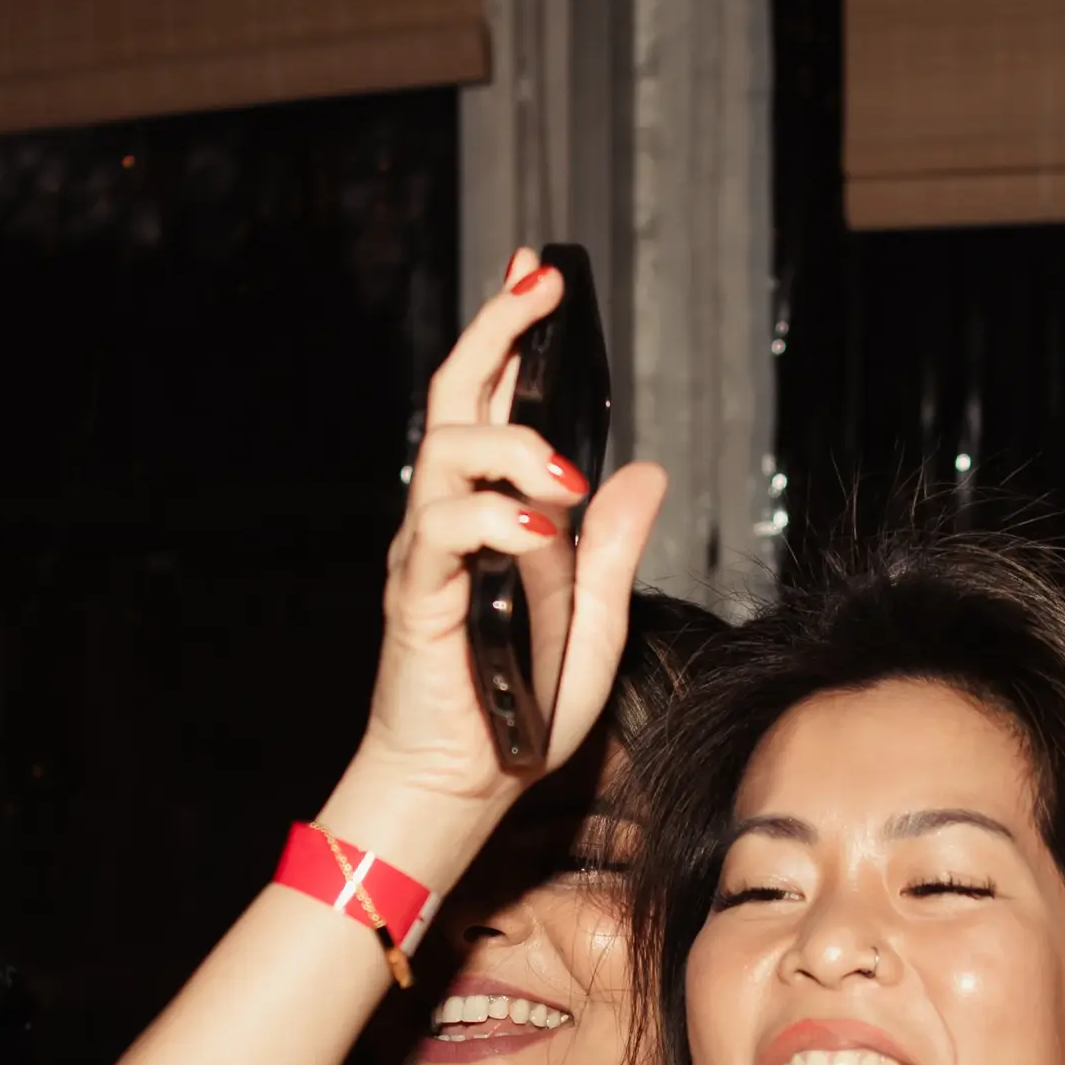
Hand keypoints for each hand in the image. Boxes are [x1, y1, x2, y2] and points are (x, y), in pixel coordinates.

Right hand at [343, 252, 666, 843]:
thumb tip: (647, 469)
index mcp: (488, 514)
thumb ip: (614, 546)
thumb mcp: (591, 618)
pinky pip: (444, 535)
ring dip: (514, 447)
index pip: (494, 403)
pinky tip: (542, 536)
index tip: (540, 277)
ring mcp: (428, 554)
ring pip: (446, 454)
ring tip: (569, 476)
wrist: (461, 787)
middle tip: (539, 289)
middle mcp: (447, 518)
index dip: (511, 334)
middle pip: (456, 399)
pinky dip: (496, 523)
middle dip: (496, 333)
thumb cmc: (515, 707)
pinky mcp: (417, 598)